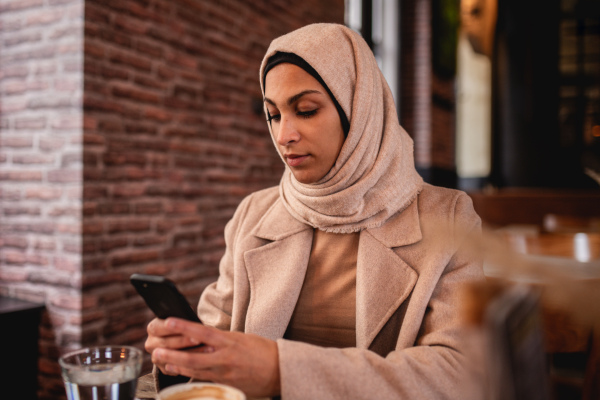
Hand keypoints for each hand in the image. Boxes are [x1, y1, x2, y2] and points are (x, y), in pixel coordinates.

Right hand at [145, 318, 205, 374]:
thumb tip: (195, 322)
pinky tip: (203, 362)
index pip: (159, 328)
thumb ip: (183, 321)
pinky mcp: (163, 368)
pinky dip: (190, 365)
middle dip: (184, 341)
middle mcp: (151, 343)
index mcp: (153, 328)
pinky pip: (176, 369)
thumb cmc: (182, 327)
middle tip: (200, 339)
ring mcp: (156, 357)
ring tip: (207, 349)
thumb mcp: (180, 320)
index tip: (190, 327)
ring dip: (191, 354)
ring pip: (171, 358)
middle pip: (166, 343)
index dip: (175, 328)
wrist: (179, 341)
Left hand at [152, 318, 280, 397]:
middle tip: (156, 350)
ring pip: (194, 371)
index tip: (168, 321)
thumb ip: (221, 339)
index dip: (183, 326)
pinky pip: (203, 380)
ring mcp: (225, 374)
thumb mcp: (241, 338)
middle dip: (172, 355)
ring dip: (175, 366)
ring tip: (161, 361)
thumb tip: (200, 337)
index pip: (203, 332)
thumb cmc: (262, 350)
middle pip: (193, 357)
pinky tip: (178, 372)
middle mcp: (226, 358)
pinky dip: (188, 376)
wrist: (280, 370)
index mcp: (231, 342)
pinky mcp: (226, 386)